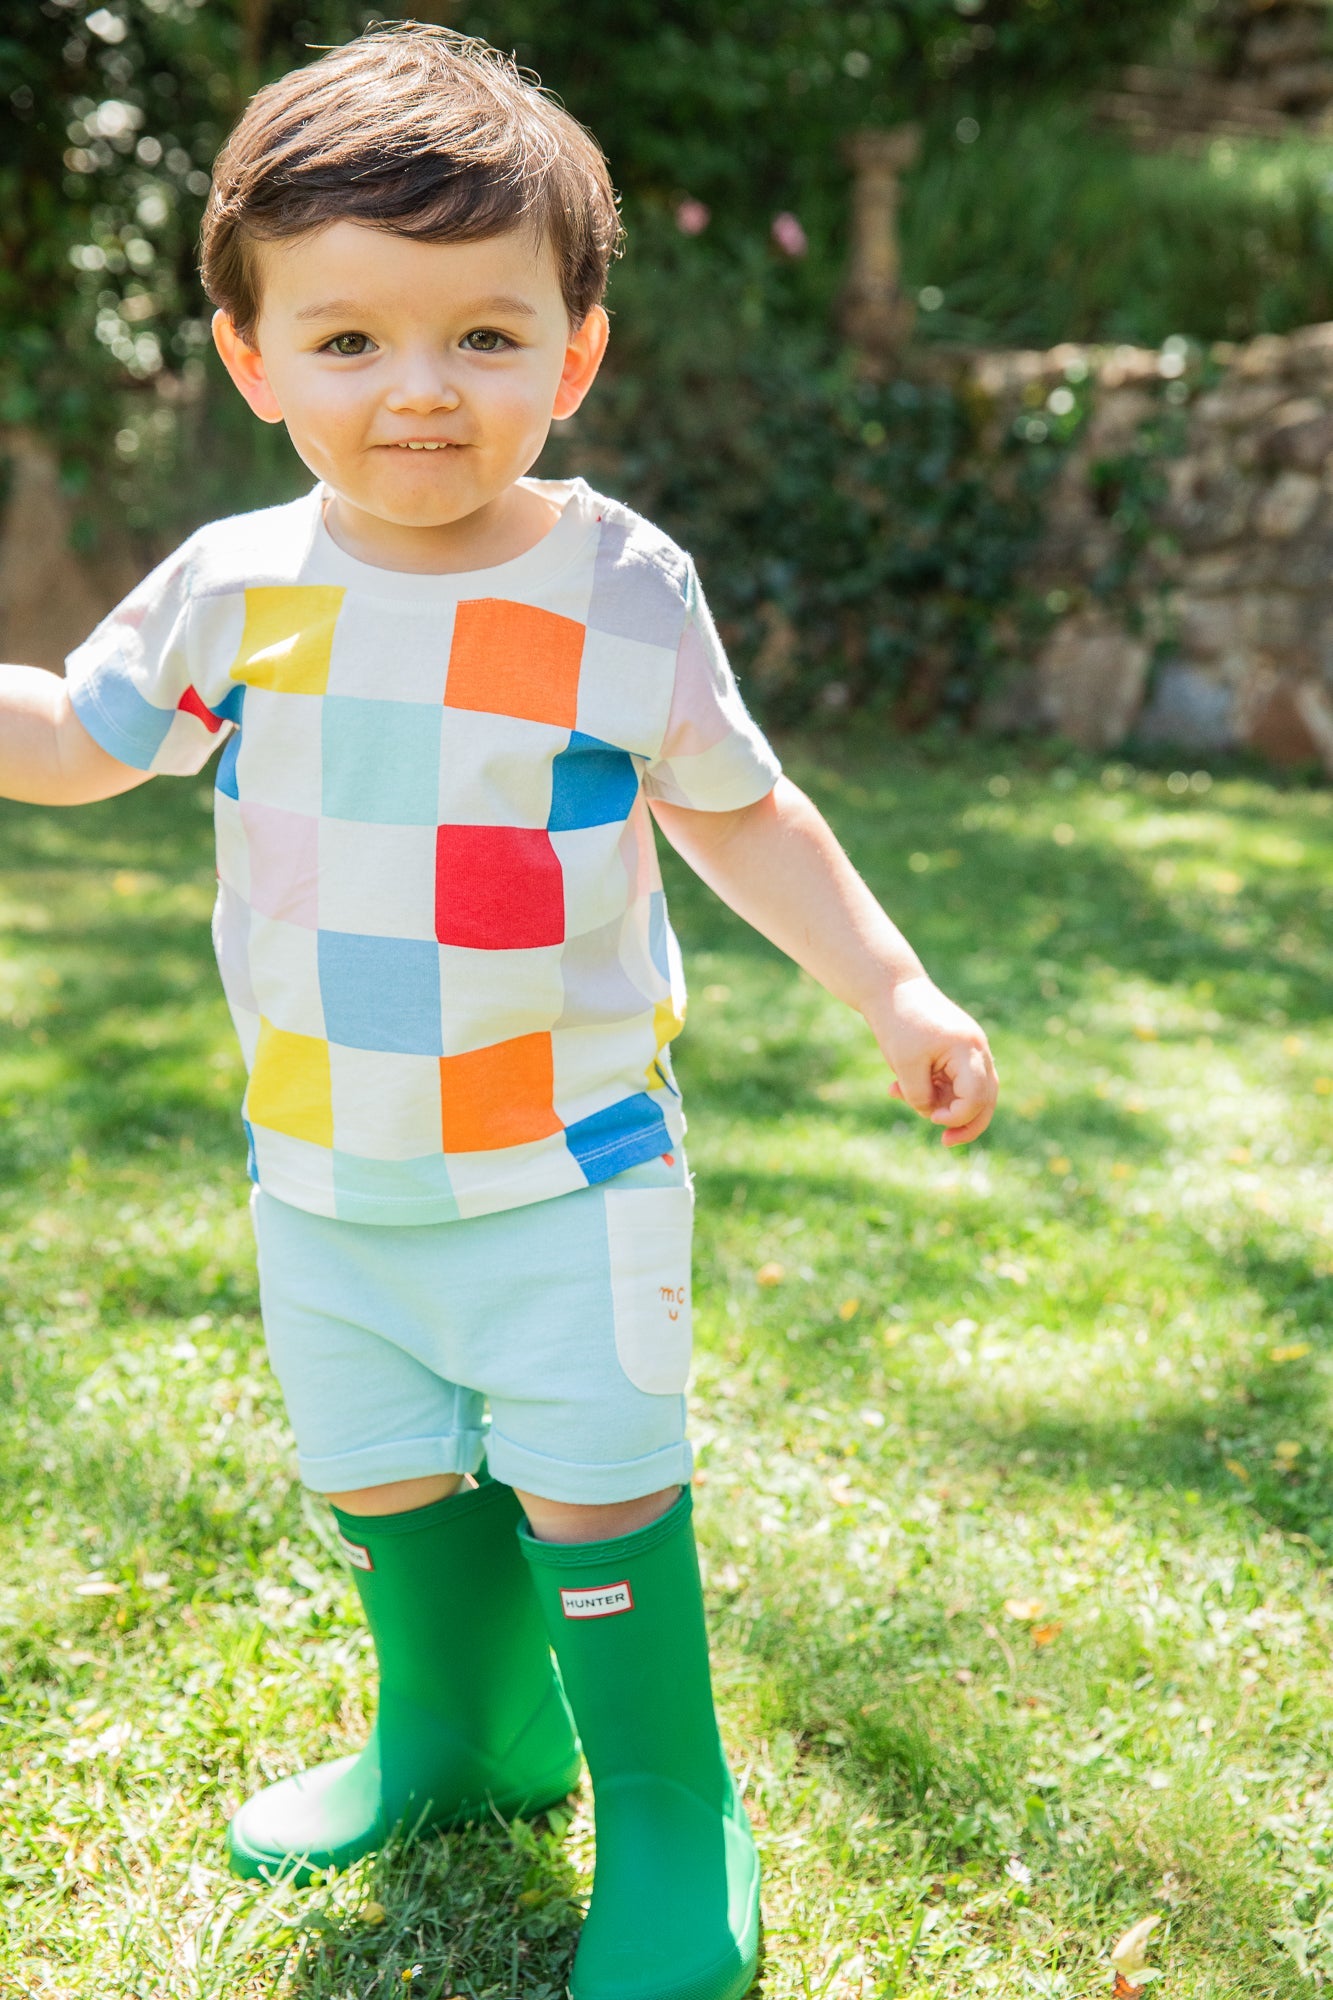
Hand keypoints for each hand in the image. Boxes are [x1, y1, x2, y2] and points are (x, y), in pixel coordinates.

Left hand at [863, 974, 997, 1146]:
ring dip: (942, 1104)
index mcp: (969, 1049)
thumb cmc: (897, 1023)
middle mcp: (977, 1049)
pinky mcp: (956, 1050)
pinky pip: (953, 1080)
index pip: (977, 1096)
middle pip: (987, 1098)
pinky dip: (932, 1090)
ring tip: (901, 1096)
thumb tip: (932, 1114)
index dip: (958, 1116)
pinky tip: (896, 1087)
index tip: (932, 1119)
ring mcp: (969, 1049)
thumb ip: (920, 1096)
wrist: (890, 987)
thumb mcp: (904, 1065)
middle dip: (967, 1123)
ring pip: (971, 1091)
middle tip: (945, 1141)